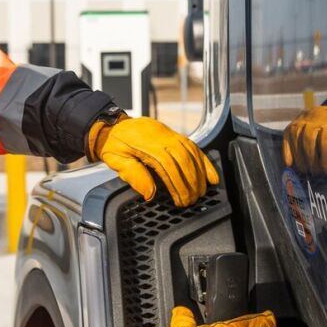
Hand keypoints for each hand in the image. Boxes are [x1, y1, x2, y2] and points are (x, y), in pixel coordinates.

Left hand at [88, 116, 219, 206]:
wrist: (115, 125)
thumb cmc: (115, 144)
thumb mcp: (115, 160)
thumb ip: (133, 175)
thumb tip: (150, 193)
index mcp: (147, 145)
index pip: (168, 166)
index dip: (177, 184)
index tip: (180, 200)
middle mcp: (163, 138)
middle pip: (183, 161)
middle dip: (191, 183)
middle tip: (192, 201)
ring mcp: (171, 135)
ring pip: (192, 154)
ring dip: (199, 175)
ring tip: (201, 193)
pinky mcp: (176, 136)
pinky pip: (195, 148)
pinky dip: (205, 162)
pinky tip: (212, 176)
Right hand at [281, 104, 326, 173]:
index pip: (324, 141)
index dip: (325, 157)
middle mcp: (312, 120)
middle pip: (309, 141)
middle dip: (311, 159)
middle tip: (315, 173)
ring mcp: (300, 121)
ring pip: (297, 139)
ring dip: (299, 157)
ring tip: (305, 170)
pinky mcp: (292, 124)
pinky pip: (287, 137)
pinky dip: (286, 151)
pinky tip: (288, 163)